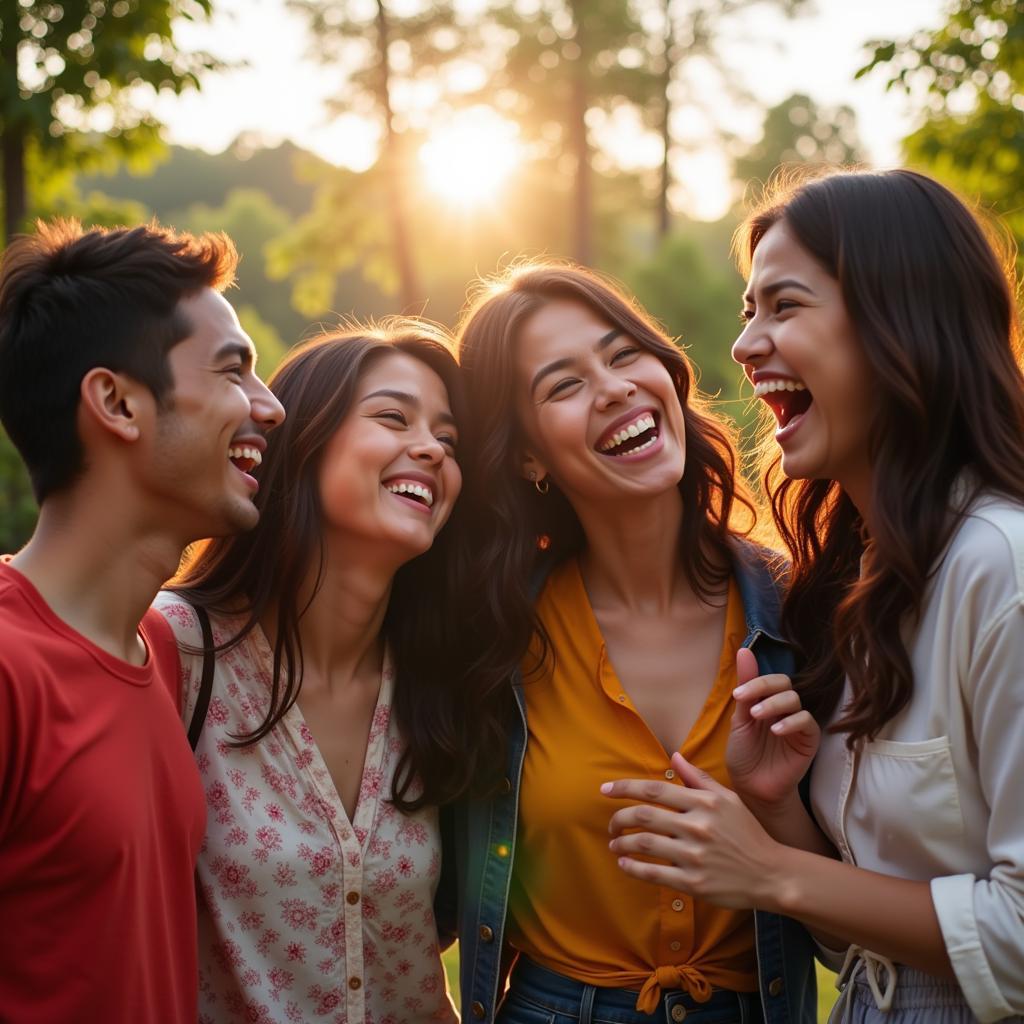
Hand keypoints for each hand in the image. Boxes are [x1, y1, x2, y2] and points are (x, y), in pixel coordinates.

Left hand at [602, 752, 783, 909]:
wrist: (771, 873)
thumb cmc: (747, 833)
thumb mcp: (727, 799)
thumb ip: (698, 778)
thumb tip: (674, 756)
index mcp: (704, 803)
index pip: (654, 790)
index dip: (624, 788)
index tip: (605, 790)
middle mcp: (698, 826)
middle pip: (644, 816)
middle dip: (619, 818)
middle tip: (611, 824)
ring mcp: (695, 856)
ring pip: (644, 844)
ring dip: (622, 843)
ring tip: (615, 843)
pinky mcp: (694, 883)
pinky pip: (653, 874)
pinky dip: (633, 868)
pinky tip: (624, 863)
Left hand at [726, 649, 818, 808]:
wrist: (752, 788)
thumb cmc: (744, 754)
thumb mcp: (740, 720)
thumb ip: (745, 689)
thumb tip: (744, 650)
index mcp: (766, 701)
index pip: (769, 679)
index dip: (754, 681)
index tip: (737, 696)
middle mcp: (784, 708)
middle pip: (784, 683)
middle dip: (765, 688)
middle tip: (749, 706)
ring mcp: (798, 723)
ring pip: (794, 699)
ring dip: (775, 705)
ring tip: (758, 717)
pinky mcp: (809, 739)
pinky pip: (807, 721)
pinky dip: (791, 722)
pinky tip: (776, 731)